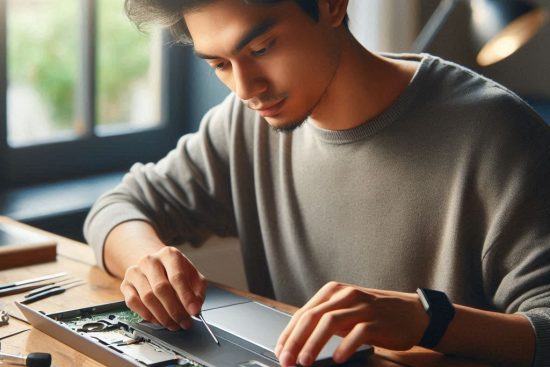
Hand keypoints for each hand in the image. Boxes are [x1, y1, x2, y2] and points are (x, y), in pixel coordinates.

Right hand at [120, 246, 205, 330]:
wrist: (156, 267)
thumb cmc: (177, 273)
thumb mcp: (193, 277)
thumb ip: (197, 292)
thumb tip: (195, 309)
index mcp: (169, 254)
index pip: (177, 277)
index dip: (186, 297)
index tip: (194, 312)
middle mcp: (150, 260)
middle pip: (161, 288)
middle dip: (175, 310)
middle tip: (184, 323)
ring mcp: (135, 271)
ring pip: (147, 297)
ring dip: (162, 316)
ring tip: (174, 324)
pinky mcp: (125, 284)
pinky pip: (133, 303)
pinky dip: (147, 315)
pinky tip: (158, 321)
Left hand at [275, 281, 428, 365]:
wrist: (412, 313)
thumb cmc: (374, 314)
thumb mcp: (346, 311)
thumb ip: (324, 320)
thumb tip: (296, 341)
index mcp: (333, 291)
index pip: (303, 313)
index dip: (288, 334)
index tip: (279, 351)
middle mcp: (345, 295)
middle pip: (312, 316)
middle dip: (295, 341)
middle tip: (286, 360)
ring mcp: (362, 306)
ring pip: (330, 322)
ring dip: (314, 344)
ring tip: (305, 362)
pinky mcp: (378, 320)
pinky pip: (358, 332)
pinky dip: (345, 346)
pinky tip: (337, 358)